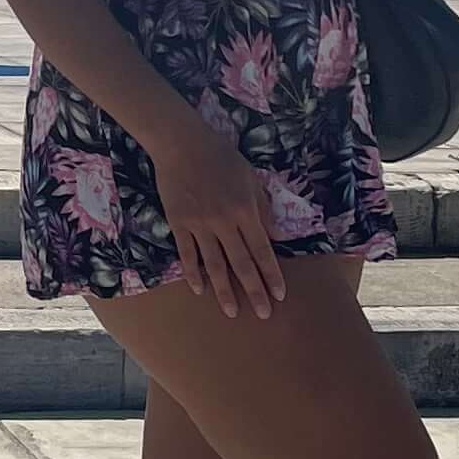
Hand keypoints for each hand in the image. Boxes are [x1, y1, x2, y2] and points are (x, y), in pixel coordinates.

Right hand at [150, 111, 285, 319]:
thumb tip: (274, 236)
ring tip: (232, 312)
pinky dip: (193, 274)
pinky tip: (199, 290)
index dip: (271, 275)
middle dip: (254, 291)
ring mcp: (199, 225)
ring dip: (224, 291)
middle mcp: (224, 222)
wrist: (182, 144)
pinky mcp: (179, 224)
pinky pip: (187, 255)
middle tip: (263, 314)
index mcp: (245, 211)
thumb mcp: (250, 178)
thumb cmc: (221, 157)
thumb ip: (262, 208)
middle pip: (241, 264)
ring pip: (214, 265)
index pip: (262, 251)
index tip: (279, 295)